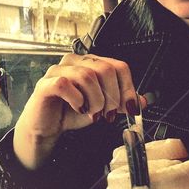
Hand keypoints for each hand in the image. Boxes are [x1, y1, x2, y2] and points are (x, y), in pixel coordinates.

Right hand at [12, 53, 144, 169]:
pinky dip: (77, 100)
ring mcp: (58, 70)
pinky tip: (78, 109)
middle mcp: (74, 61)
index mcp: (90, 63)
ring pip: (87, 76)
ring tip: (93, 113)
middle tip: (108, 114)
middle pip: (105, 69)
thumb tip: (143, 101)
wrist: (47, 127)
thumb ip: (121, 103)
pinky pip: (65, 85)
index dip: (128, 88)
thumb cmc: (71, 113)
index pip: (118, 66)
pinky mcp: (45, 84)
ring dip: (96, 101)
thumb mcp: (102, 108)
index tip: (130, 108)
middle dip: (112, 96)